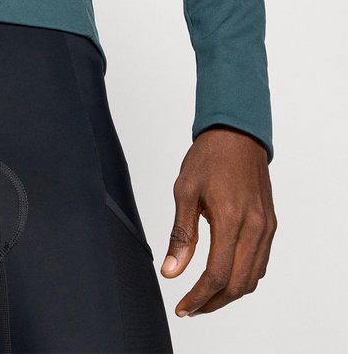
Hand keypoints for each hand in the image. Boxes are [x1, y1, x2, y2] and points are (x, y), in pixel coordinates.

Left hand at [160, 125, 276, 316]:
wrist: (237, 135)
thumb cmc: (209, 157)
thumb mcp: (185, 191)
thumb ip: (181, 234)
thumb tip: (171, 272)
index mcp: (230, 218)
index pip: (217, 274)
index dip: (198, 297)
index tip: (183, 307)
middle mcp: (254, 227)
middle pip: (237, 284)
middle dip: (213, 303)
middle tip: (191, 307)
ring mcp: (266, 228)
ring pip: (252, 278)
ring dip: (229, 294)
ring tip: (204, 297)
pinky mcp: (271, 225)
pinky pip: (260, 263)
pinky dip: (243, 278)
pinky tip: (224, 276)